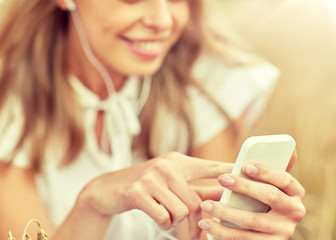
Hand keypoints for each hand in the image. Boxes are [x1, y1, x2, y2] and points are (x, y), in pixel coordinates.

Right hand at [79, 152, 231, 239]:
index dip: (230, 172)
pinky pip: (164, 216)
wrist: (108, 189)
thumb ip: (192, 187)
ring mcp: (152, 177)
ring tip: (169, 221)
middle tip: (192, 234)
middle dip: (197, 222)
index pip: (211, 166)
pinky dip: (164, 224)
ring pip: (182, 210)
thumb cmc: (145, 186)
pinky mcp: (138, 191)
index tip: (248, 178)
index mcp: (178, 161)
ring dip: (177, 223)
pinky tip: (158, 219)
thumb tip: (221, 195)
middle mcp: (167, 165)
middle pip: (197, 200)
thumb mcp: (168, 181)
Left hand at [198, 162, 304, 239]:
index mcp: (295, 193)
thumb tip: (290, 149)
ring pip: (252, 220)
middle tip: (222, 179)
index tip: (245, 166)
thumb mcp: (270, 185)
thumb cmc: (261, 199)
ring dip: (225, 211)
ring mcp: (282, 232)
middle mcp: (294, 213)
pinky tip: (206, 222)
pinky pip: (242, 239)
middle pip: (270, 197)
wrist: (262, 232)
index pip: (285, 179)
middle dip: (244, 187)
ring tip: (206, 204)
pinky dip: (221, 231)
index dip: (266, 171)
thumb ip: (271, 171)